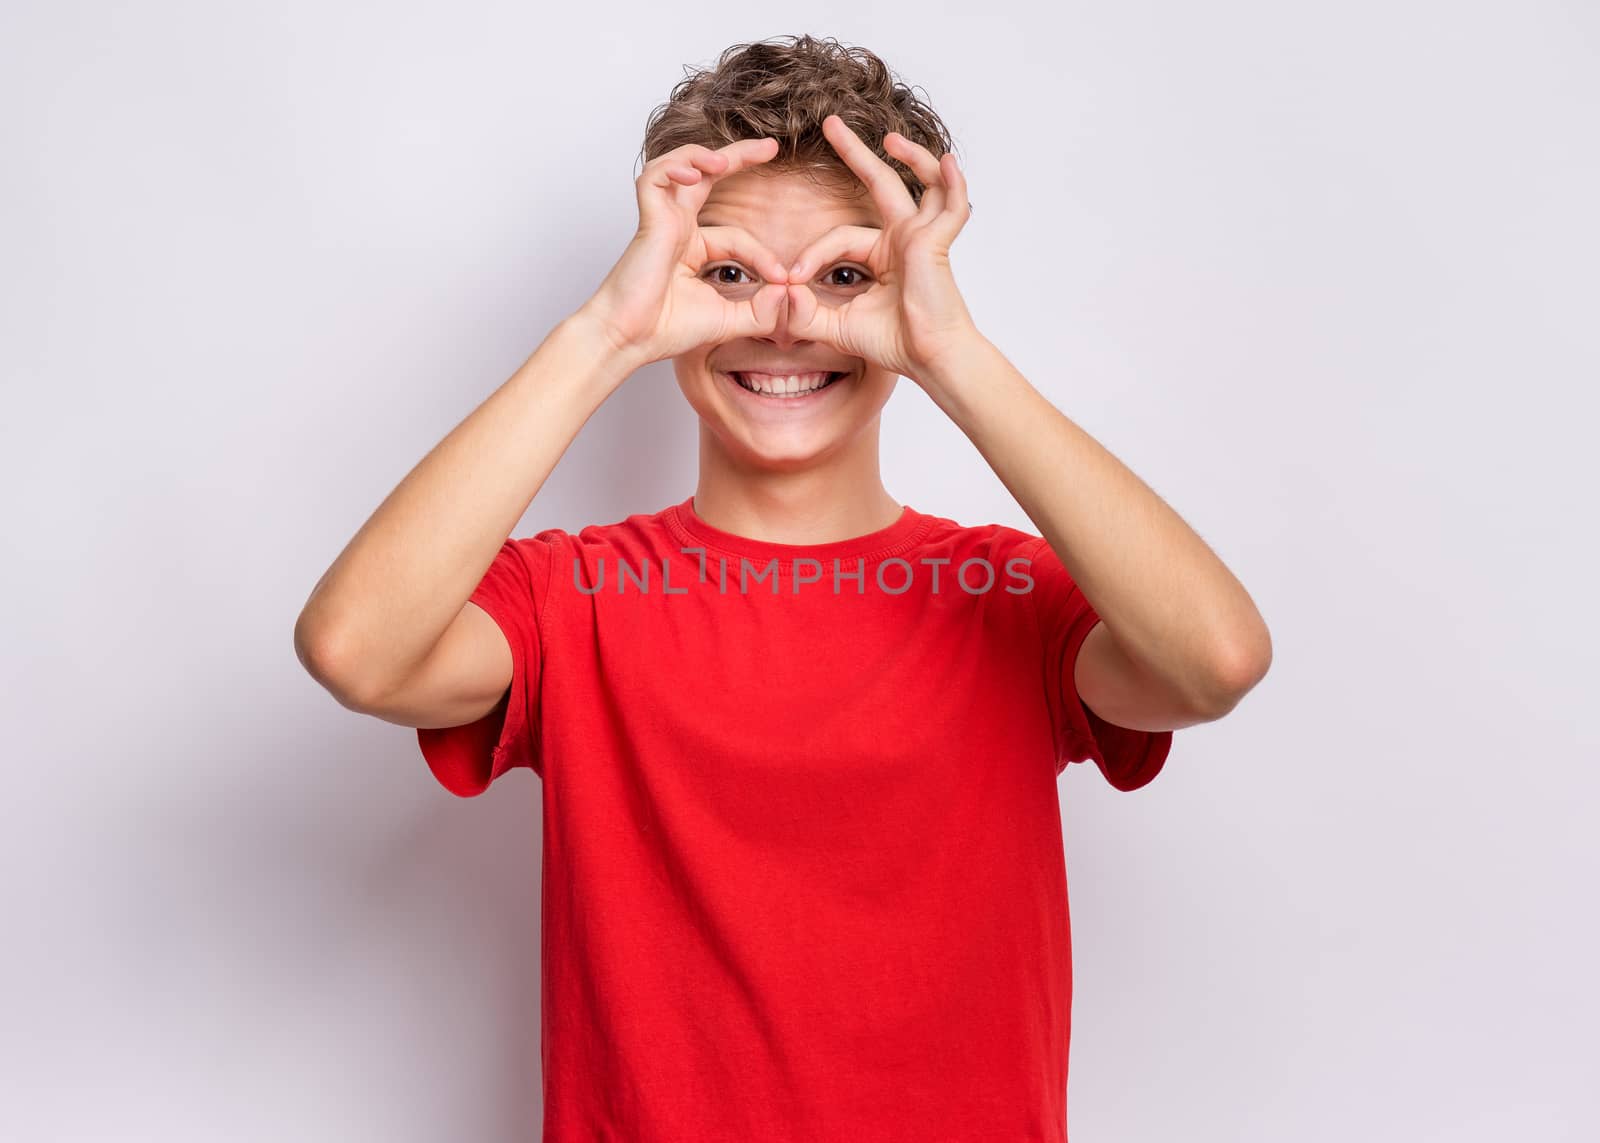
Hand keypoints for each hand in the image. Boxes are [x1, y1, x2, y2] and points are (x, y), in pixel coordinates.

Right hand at [578, 138, 793, 368]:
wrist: (631, 340)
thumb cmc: (668, 331)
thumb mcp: (728, 321)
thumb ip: (761, 310)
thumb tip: (788, 289)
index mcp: (694, 249)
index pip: (738, 237)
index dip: (764, 256)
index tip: (784, 279)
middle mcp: (678, 228)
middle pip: (709, 177)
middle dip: (740, 157)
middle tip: (772, 147)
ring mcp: (662, 221)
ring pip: (681, 167)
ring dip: (706, 156)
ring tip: (728, 158)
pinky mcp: (647, 221)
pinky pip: (655, 179)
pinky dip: (674, 168)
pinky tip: (696, 173)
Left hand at [781, 115, 980, 383]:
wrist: (929, 359)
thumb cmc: (895, 344)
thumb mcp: (839, 327)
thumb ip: (808, 314)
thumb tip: (782, 295)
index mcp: (883, 254)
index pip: (839, 238)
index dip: (812, 256)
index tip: (790, 279)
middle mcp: (904, 238)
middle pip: (879, 184)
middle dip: (855, 153)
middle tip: (830, 123)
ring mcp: (923, 237)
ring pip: (918, 184)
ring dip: (908, 156)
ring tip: (886, 138)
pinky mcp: (938, 244)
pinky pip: (950, 207)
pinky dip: (952, 184)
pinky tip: (947, 162)